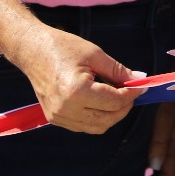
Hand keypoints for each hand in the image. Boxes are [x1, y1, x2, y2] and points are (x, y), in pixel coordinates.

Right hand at [13, 25, 138, 133]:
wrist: (32, 51)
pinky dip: (98, 117)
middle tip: (132, 91)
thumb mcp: (95, 54)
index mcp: (76, 91)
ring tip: (118, 96)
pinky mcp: (54, 119)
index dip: (132, 93)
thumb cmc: (63, 47)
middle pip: (107, 119)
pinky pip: (84, 126)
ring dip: (112, 115)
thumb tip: (140, 80)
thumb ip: (118, 70)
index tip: (142, 85)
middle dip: (124, 107)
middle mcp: (65, 109)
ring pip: (97, 127)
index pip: (114, 101)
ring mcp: (58, 117)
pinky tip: (102, 101)